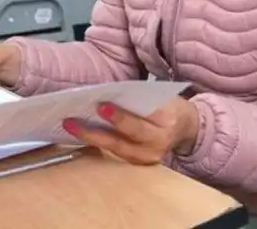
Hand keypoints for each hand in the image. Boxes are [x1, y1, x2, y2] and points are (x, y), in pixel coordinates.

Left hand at [63, 98, 198, 164]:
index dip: (119, 116)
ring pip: (116, 149)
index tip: (100, 106)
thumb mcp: (160, 97)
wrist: (186, 127)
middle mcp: (157, 144)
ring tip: (71, 126)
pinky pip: (116, 154)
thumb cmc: (169, 106)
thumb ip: (138, 98)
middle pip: (124, 140)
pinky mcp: (140, 163)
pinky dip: (98, 144)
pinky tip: (82, 134)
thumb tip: (104, 93)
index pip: (140, 121)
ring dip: (91, 138)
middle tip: (74, 121)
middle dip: (97, 132)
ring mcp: (149, 158)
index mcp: (166, 122)